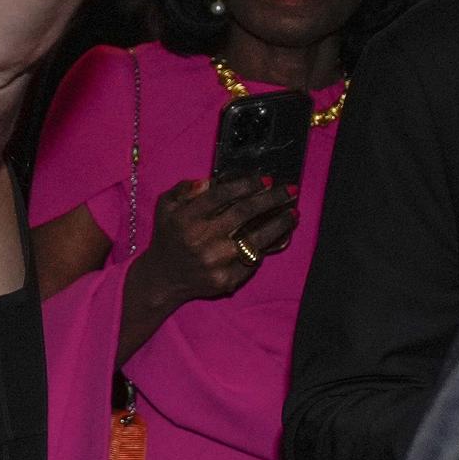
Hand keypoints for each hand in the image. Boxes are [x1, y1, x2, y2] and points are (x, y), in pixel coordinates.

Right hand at [133, 176, 299, 307]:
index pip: (220, 196)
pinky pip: (254, 260)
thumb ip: (184, 190)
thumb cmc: (169, 237)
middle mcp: (200, 239)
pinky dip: (269, 247)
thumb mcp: (165, 207)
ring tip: (294, 214)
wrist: (164, 278)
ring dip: (279, 224)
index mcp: (185, 218)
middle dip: (271, 199)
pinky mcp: (227, 279)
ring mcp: (215, 261)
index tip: (266, 179)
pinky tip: (280, 236)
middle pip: (244, 213)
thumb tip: (208, 182)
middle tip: (291, 191)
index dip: (246, 185)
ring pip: (256, 238)